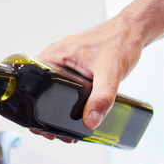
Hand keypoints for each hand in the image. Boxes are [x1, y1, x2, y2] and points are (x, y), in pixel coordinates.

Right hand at [35, 15, 145, 133]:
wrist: (134, 30)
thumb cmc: (120, 40)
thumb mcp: (110, 71)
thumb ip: (102, 97)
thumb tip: (91, 121)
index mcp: (54, 55)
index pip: (29, 82)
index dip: (30, 106)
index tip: (38, 124)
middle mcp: (56, 59)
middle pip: (38, 92)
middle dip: (43, 115)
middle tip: (54, 133)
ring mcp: (65, 64)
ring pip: (51, 92)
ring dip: (55, 111)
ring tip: (65, 131)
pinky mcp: (75, 69)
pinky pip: (63, 88)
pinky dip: (66, 104)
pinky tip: (76, 117)